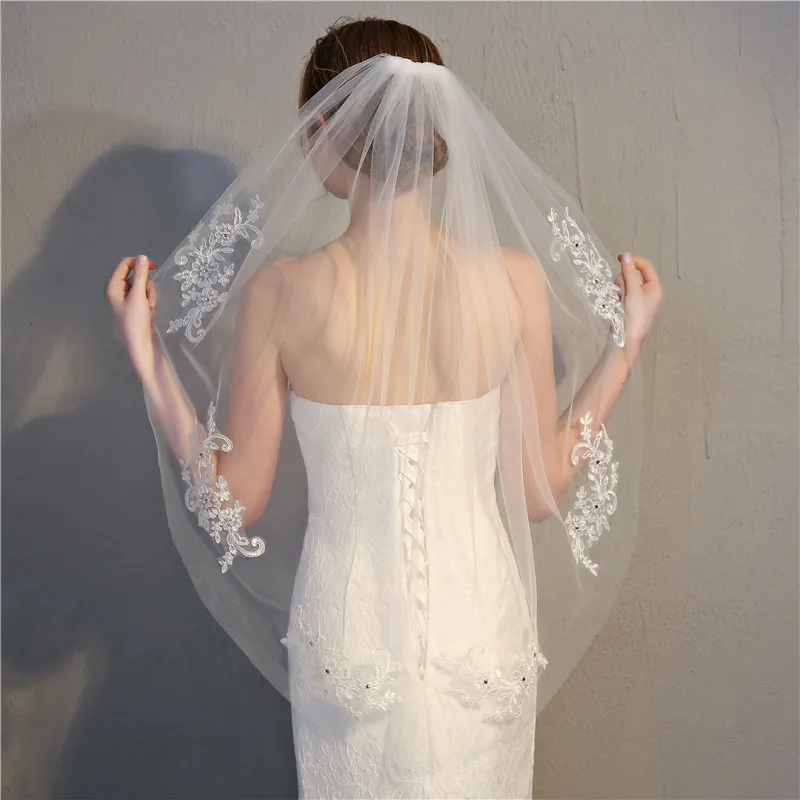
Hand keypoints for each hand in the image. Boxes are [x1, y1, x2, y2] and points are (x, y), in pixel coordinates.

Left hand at [105, 254, 158, 378]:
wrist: (141, 344)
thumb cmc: (135, 321)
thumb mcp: (139, 296)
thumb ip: (141, 275)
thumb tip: (142, 257)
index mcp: (113, 286)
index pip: (125, 264)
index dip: (139, 263)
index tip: (154, 267)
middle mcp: (118, 290)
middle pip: (137, 275)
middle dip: (147, 285)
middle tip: (148, 300)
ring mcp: (128, 298)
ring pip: (144, 285)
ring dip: (150, 294)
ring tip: (150, 308)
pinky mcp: (136, 305)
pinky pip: (146, 294)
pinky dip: (151, 300)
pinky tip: (151, 310)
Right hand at [614, 253, 662, 348]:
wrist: (626, 339)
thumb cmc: (634, 317)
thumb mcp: (632, 291)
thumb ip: (628, 272)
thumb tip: (626, 257)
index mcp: (654, 289)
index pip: (646, 268)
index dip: (634, 261)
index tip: (620, 257)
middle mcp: (647, 293)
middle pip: (634, 275)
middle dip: (624, 279)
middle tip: (622, 289)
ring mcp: (637, 300)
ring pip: (625, 284)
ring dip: (619, 288)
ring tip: (619, 299)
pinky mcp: (628, 306)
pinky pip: (621, 294)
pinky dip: (617, 296)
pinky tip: (617, 305)